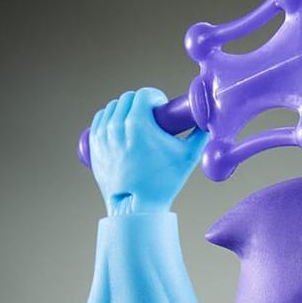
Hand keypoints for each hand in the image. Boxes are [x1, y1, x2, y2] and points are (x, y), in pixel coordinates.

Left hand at [86, 88, 204, 215]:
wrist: (136, 209)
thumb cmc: (162, 184)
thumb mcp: (187, 158)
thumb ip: (200, 135)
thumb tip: (207, 122)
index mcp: (137, 124)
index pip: (144, 93)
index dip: (155, 97)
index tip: (161, 107)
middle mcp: (116, 126)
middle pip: (128, 98)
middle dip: (141, 103)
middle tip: (151, 116)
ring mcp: (102, 135)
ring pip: (113, 107)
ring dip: (126, 109)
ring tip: (136, 123)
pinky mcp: (94, 145)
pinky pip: (100, 119)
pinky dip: (110, 118)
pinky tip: (120, 126)